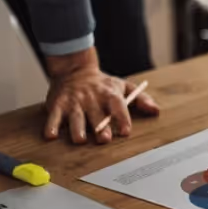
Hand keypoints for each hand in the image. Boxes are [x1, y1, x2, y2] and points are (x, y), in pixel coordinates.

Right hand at [44, 48, 158, 143]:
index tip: (126, 131)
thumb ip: (140, 99)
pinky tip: (51, 135)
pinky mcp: (58, 104)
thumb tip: (156, 111)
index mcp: (109, 94)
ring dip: (77, 128)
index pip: (117, 105)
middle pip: (96, 114)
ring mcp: (74, 101)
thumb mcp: (123, 86)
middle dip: (100, 127)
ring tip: (80, 140)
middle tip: (104, 139)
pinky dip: (52, 125)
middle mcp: (91, 98)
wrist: (74, 68)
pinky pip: (54, 116)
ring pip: (75, 117)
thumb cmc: (102, 84)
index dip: (122, 118)